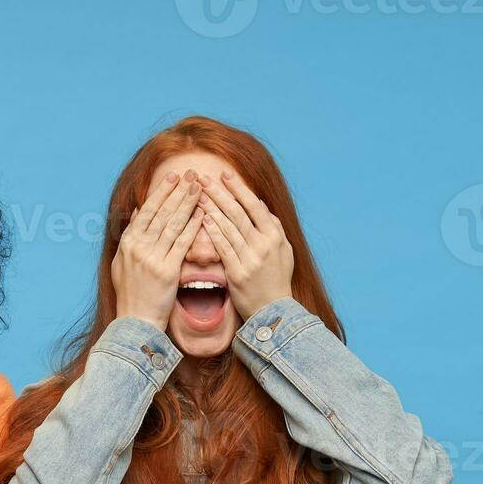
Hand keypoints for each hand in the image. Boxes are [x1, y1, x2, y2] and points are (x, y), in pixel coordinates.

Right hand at [111, 170, 205, 328]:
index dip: (161, 192)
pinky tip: (203, 213)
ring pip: (173, 223)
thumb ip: (129, 236)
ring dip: (188, 202)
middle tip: (191, 173)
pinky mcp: (167, 271)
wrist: (136, 321)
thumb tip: (135, 212)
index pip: (147, 211)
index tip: (173, 177)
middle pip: (162, 212)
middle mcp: (138, 247)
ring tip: (200, 187)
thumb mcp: (121, 262)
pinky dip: (193, 226)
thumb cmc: (131, 293)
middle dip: (177, 190)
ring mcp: (152, 258)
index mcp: (127, 243)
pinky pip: (183, 243)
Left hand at [199, 170, 293, 319]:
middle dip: (219, 193)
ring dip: (212, 209)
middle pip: (237, 213)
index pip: (254, 205)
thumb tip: (260, 205)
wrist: (273, 310)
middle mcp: (263, 245)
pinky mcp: (236, 273)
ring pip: (228, 228)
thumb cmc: (278, 278)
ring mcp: (250, 259)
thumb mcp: (284, 250)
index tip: (225, 174)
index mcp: (275, 236)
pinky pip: (223, 248)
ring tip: (198, 194)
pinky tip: (203, 219)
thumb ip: (274, 226)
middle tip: (204, 178)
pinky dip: (213, 232)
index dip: (238, 188)